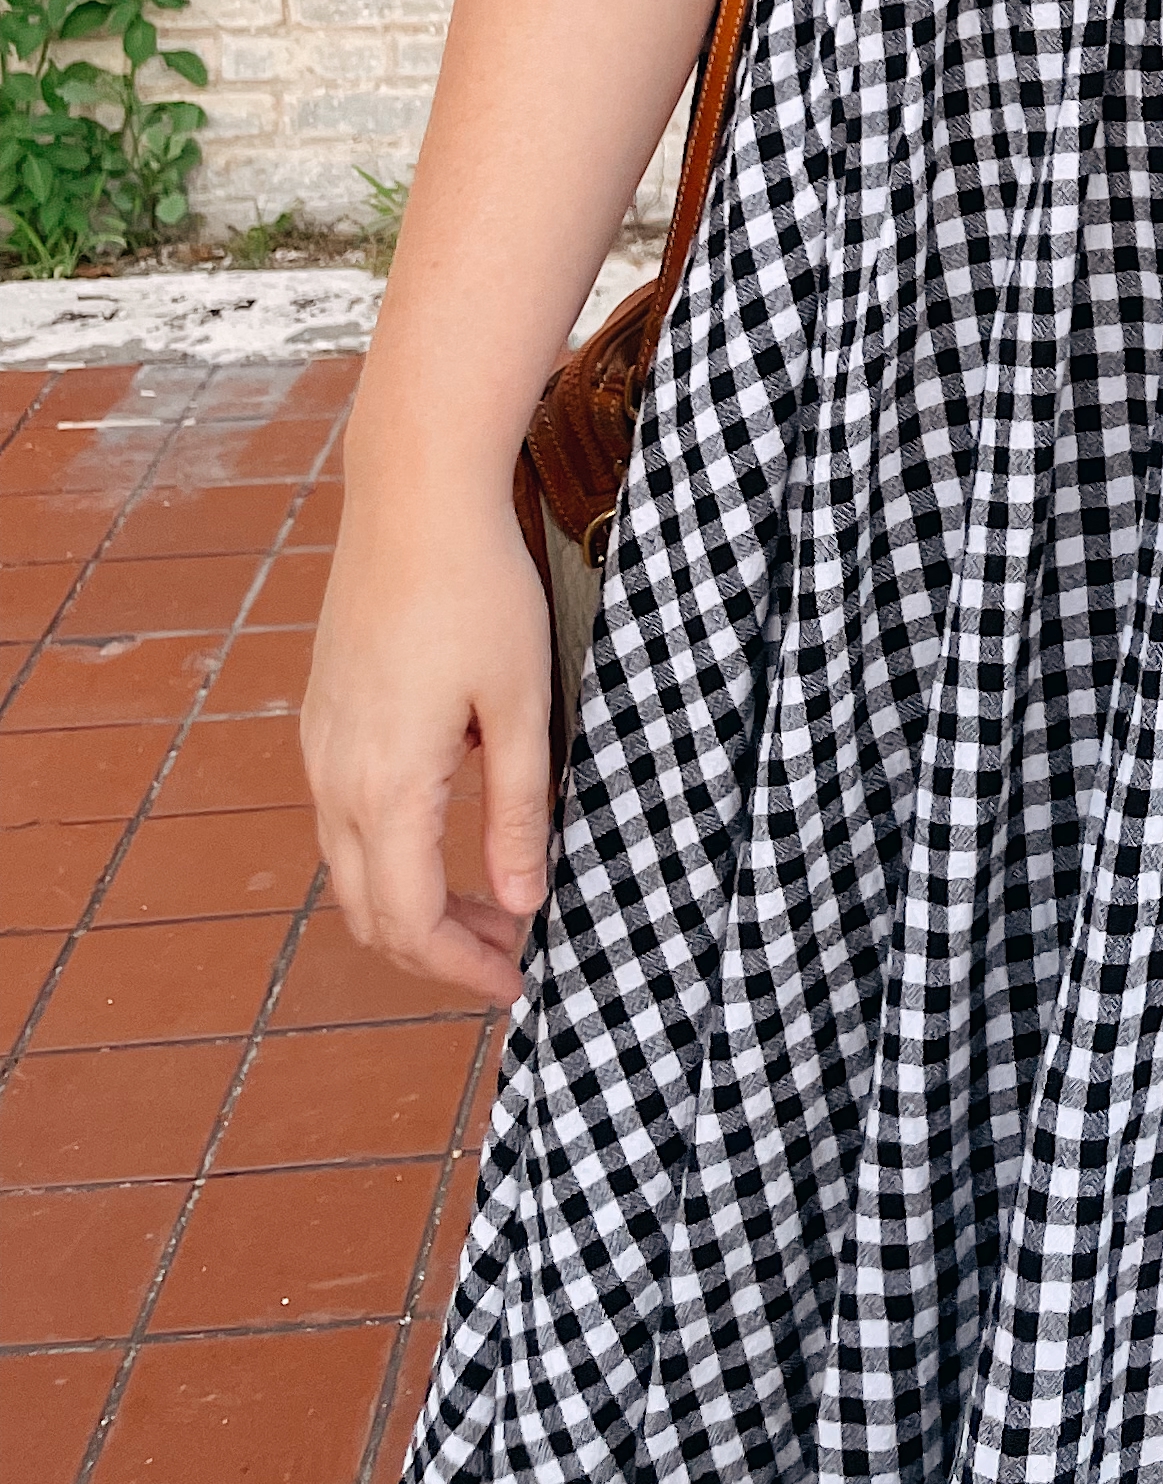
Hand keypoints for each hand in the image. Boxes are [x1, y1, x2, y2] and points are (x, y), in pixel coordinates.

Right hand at [301, 471, 552, 1008]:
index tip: (517, 986)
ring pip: (352, 867)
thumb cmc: (478, 590)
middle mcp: (336, 778)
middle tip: (511, 955)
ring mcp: (321, 747)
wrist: (411, 498)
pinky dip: (390, 854)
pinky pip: (344, 816)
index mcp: (387, 786)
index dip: (461, 969)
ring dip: (413, 902)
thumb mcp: (519, 705)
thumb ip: (518, 810)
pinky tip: (447, 832)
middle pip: (370, 912)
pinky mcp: (324, 717)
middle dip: (438, 950)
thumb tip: (520, 903)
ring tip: (491, 901)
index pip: (409, 923)